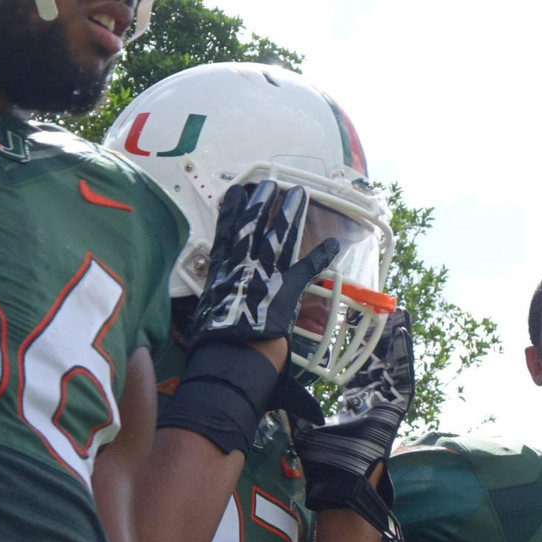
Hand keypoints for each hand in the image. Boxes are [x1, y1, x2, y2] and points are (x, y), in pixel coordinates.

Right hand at [189, 180, 340, 349]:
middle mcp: (242, 266)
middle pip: (252, 226)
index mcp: (221, 272)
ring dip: (289, 214)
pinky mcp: (287, 289)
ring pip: (278, 236)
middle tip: (269, 184)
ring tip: (297, 193)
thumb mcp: (207, 312)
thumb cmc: (215, 341)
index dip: (231, 211)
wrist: (231, 357)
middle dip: (261, 203)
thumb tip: (216, 298)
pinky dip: (322, 255)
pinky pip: (308, 267)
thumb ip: (216, 297)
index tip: (235, 192)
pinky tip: (334, 243)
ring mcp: (265, 274)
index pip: (226, 233)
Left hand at [294, 310, 414, 541]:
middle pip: (375, 360)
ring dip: (393, 338)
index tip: (348, 323)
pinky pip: (403, 377)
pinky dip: (404, 355)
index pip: (355, 368)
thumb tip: (273, 390)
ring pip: (392, 364)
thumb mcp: (306, 427)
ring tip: (393, 310)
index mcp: (354, 405)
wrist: (341, 485)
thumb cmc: (326, 462)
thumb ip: (296, 408)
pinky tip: (403, 332)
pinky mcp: (396, 409)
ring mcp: (386, 404)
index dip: (352, 345)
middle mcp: (372, 401)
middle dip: (374, 334)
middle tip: (372, 307)